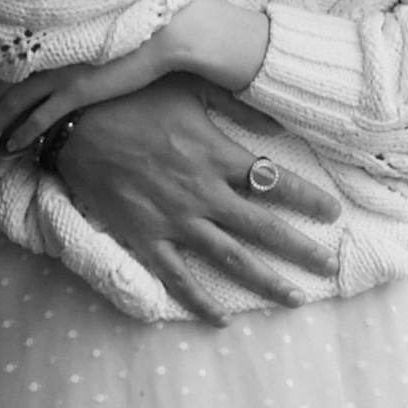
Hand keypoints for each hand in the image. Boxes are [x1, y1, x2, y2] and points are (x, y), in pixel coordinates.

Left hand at [0, 0, 269, 176]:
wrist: (168, 29)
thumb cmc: (136, 24)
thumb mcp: (90, 28)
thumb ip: (66, 39)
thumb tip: (55, 52)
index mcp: (45, 31)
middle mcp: (46, 49)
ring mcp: (59, 69)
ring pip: (10, 103)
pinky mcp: (77, 89)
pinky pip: (40, 117)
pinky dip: (22, 133)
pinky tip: (12, 147)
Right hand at [55, 79, 343, 307]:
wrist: (74, 125)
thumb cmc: (132, 99)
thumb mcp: (188, 87)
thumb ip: (234, 103)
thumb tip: (276, 116)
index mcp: (216, 156)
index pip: (274, 182)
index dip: (308, 199)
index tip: (333, 213)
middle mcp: (202, 194)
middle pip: (263, 227)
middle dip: (301, 249)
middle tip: (330, 266)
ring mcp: (174, 220)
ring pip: (230, 258)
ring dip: (265, 281)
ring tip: (295, 299)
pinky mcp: (145, 238)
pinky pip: (177, 278)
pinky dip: (200, 301)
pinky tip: (222, 320)